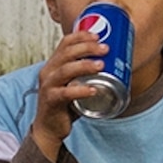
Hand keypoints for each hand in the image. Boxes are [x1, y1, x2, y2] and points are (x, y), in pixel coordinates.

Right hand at [28, 24, 113, 160]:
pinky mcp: (51, 100)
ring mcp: (49, 86)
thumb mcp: (73, 83)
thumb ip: (85, 74)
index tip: (98, 35)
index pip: (65, 43)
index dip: (81, 36)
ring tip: (101, 65)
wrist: (49, 127)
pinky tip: (93, 90)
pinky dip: (80, 90)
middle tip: (105, 49)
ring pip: (65, 69)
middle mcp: (49, 72)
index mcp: (54, 64)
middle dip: (87, 48)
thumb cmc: (64, 104)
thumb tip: (113, 65)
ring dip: (84, 65)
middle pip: (67, 53)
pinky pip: (66, 92)